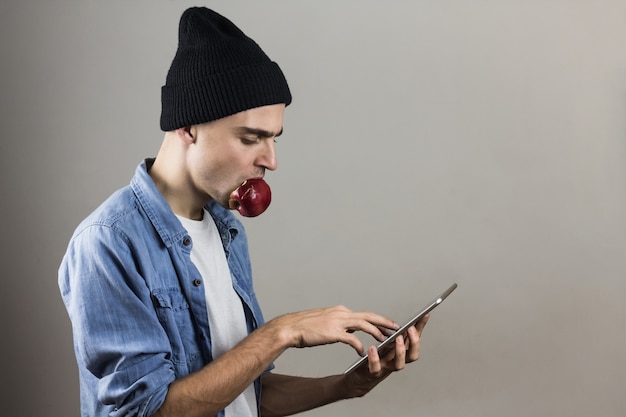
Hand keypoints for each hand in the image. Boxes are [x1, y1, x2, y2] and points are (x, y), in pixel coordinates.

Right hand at [270, 305, 398, 355]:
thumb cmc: (304, 328)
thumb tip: (349, 332)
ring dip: (376, 331)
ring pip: (363, 324)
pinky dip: (359, 345)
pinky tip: (362, 353)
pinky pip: (351, 339)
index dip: (377, 320)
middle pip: (368, 316)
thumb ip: (339, 325)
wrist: (289, 328)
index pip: (363, 315)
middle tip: (396, 327)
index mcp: (339, 311)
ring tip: (386, 339)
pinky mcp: (332, 332)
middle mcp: (340, 313)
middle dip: (383, 321)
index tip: (387, 324)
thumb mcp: (325, 322)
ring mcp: (337, 322)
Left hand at [343, 314, 428, 397]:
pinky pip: (376, 368)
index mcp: (401, 353)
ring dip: (400, 351)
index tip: (424, 315)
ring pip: (399, 364)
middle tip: (410, 329)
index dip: (421, 329)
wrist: (361, 377)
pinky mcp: (373, 373)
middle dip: (414, 342)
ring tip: (397, 338)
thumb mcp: (388, 345)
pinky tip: (373, 348)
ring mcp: (386, 368)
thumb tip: (407, 319)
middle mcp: (397, 362)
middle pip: (412, 355)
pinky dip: (375, 359)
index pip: (415, 341)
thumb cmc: (376, 359)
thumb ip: (398, 335)